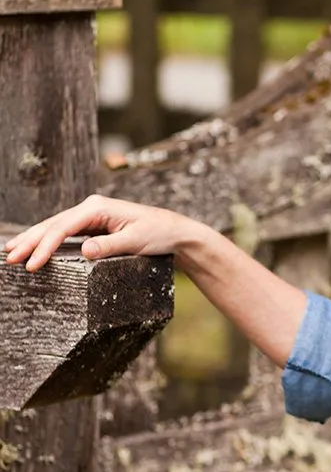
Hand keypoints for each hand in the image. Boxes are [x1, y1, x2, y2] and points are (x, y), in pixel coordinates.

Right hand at [3, 194, 193, 271]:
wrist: (174, 231)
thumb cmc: (158, 233)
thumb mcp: (136, 241)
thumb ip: (110, 246)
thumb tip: (84, 250)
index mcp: (98, 208)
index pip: (63, 227)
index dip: (45, 246)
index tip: (32, 264)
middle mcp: (91, 208)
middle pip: (53, 224)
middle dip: (30, 240)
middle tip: (9, 257)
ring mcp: (91, 215)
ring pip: (55, 227)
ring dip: (34, 239)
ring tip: (11, 251)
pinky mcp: (93, 225)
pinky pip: (65, 232)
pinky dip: (47, 239)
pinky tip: (34, 246)